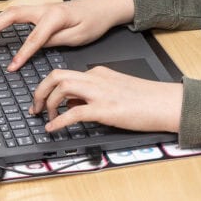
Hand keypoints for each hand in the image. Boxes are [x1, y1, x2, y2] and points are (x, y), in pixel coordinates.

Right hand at [0, 0, 135, 70]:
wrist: (104, 7)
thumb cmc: (94, 21)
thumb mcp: (78, 36)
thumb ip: (56, 41)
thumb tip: (37, 46)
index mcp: (56, 16)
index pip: (34, 38)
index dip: (21, 54)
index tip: (12, 66)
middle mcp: (46, 8)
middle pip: (14, 14)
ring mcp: (43, 8)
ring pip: (14, 11)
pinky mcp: (43, 11)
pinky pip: (19, 13)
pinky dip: (5, 18)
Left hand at [31, 66, 182, 133]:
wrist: (165, 102)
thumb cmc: (145, 98)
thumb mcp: (116, 89)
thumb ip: (94, 93)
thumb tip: (73, 104)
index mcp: (99, 72)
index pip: (65, 73)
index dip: (48, 87)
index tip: (42, 100)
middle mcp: (96, 78)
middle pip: (57, 75)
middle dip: (40, 91)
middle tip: (35, 107)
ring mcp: (100, 93)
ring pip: (62, 88)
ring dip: (48, 103)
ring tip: (46, 118)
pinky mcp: (105, 109)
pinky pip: (74, 113)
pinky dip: (59, 121)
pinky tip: (53, 128)